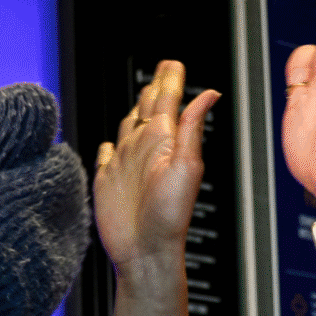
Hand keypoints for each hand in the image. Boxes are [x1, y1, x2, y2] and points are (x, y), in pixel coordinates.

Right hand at [94, 60, 219, 288]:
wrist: (145, 253)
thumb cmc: (169, 217)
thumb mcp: (186, 167)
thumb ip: (192, 129)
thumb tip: (210, 94)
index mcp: (164, 141)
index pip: (168, 101)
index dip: (170, 79)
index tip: (173, 62)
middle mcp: (144, 148)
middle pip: (148, 108)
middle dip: (154, 87)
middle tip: (163, 70)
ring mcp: (124, 164)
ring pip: (127, 126)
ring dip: (135, 110)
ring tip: (143, 97)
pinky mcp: (106, 181)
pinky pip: (105, 154)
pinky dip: (108, 145)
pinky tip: (112, 143)